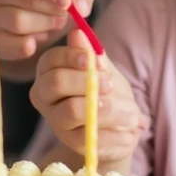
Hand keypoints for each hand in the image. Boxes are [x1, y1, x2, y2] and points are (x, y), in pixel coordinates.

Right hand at [0, 0, 95, 60]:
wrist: (35, 0)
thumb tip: (80, 8)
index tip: (66, 3)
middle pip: (25, 1)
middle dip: (52, 11)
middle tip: (65, 13)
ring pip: (17, 23)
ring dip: (44, 26)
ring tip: (53, 21)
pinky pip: (10, 45)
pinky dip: (30, 45)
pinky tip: (39, 36)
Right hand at [30, 28, 142, 168]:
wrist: (118, 128)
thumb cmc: (107, 91)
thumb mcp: (103, 68)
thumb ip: (91, 53)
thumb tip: (78, 32)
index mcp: (48, 72)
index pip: (51, 59)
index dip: (74, 57)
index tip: (96, 62)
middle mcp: (44, 96)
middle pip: (56, 82)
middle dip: (87, 81)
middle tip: (111, 85)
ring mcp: (56, 122)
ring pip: (74, 110)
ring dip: (109, 108)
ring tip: (131, 111)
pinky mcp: (72, 144)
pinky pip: (91, 135)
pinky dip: (116, 131)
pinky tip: (128, 128)